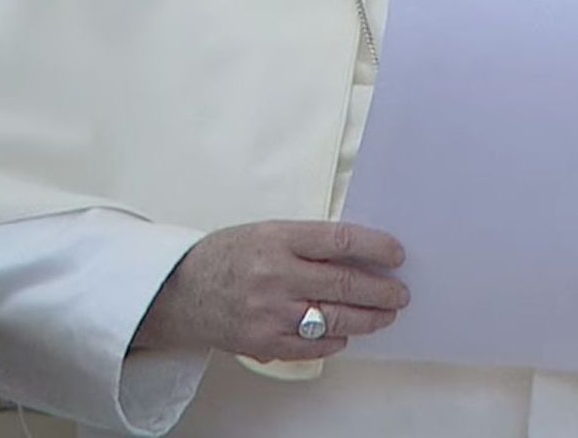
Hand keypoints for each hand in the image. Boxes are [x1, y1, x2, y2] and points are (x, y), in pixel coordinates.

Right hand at [131, 220, 408, 361]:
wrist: (177, 292)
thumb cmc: (228, 256)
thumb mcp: (267, 232)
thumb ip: (309, 242)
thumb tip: (360, 253)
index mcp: (277, 239)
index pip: (341, 240)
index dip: (376, 247)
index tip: (397, 254)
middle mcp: (275, 275)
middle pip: (344, 283)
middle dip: (381, 290)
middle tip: (400, 293)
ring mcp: (269, 313)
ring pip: (334, 318)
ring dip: (368, 318)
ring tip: (386, 314)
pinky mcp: (263, 343)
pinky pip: (312, 345)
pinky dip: (335, 340)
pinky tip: (346, 333)